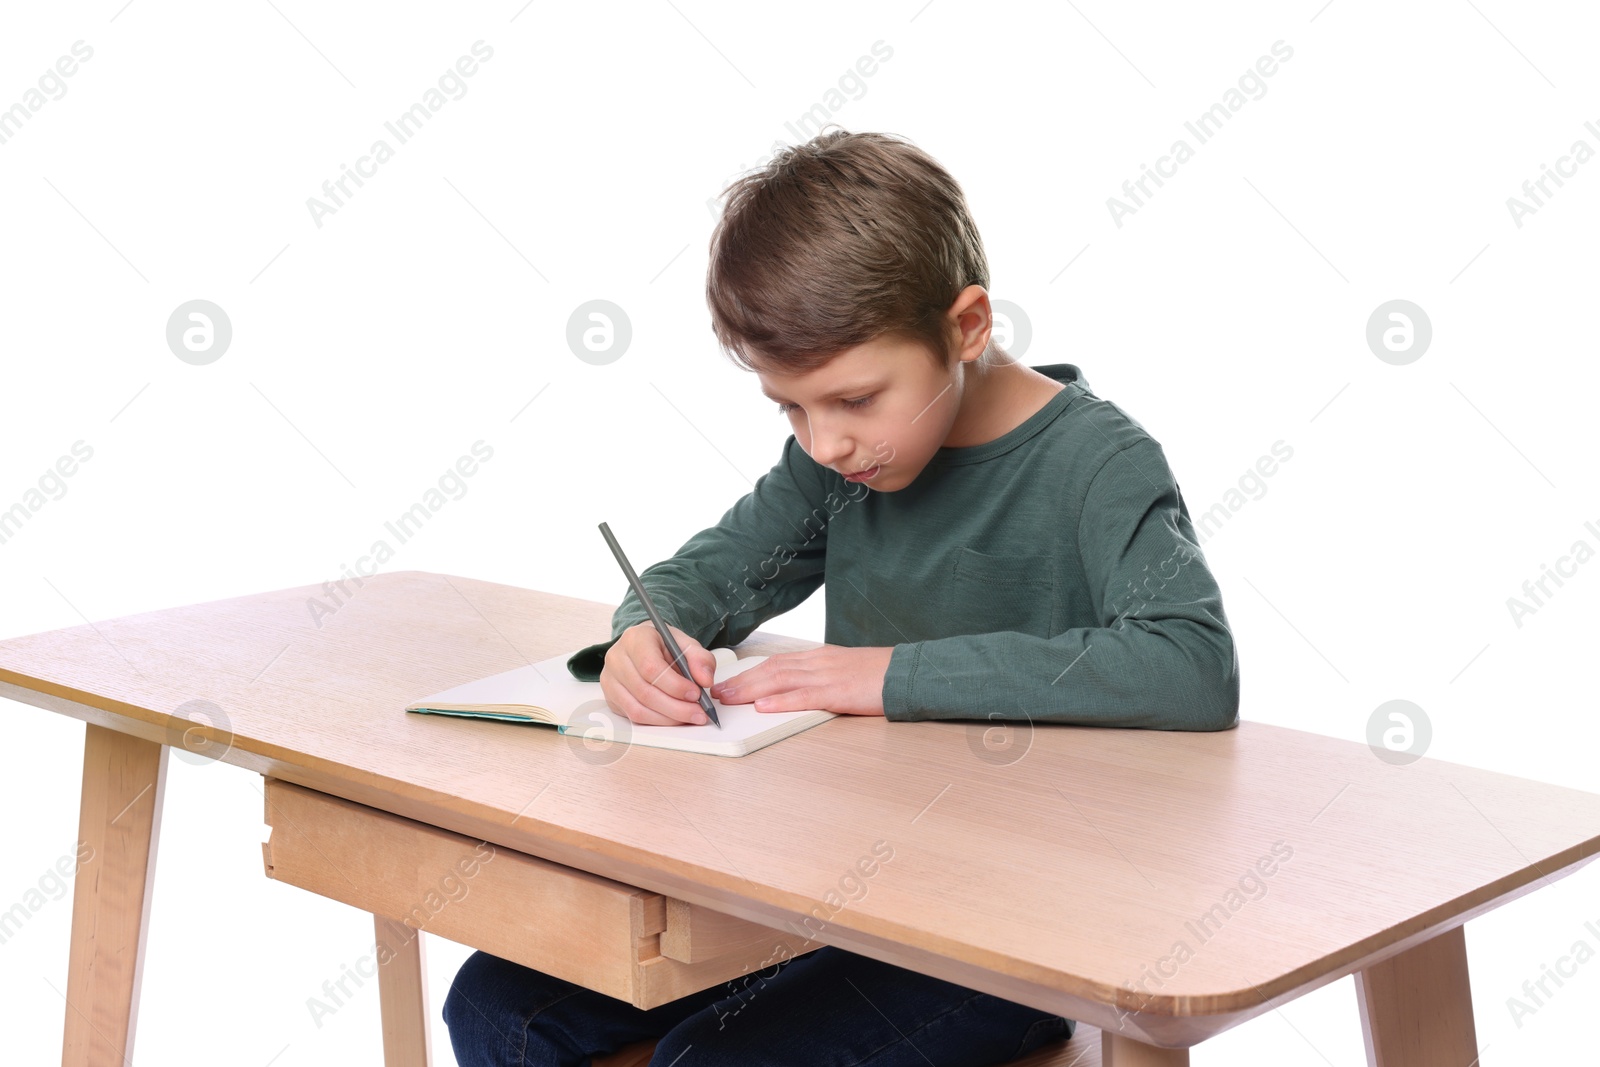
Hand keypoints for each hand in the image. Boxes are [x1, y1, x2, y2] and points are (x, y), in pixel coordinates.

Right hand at [601, 622, 718, 726]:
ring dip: (668, 718)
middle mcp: (617, 658)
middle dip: (676, 707)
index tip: (696, 694)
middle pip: (644, 692)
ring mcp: (610, 680)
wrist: (645, 646)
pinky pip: (633, 717)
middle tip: (699, 713)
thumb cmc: (664, 645)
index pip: (651, 667)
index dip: (675, 685)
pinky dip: (657, 721)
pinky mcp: (611, 698)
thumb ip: (700, 659)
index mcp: (635, 639)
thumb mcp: (685, 644)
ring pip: (637, 709)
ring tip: (690, 717)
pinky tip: (674, 718)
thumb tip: (705, 680)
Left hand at [709, 644, 891, 716]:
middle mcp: (818, 663)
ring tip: (729, 698)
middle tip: (717, 692)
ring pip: (781, 680)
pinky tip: (764, 706)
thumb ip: (820, 677)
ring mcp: (827, 676)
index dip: (750, 672)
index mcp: (819, 658)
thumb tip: (797, 689)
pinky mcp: (839, 692)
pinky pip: (806, 696)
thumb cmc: (879, 674)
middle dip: (741, 681)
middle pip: (771, 669)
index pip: (777, 662)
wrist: (908, 671)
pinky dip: (782, 701)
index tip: (730, 681)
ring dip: (751, 690)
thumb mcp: (844, 670)